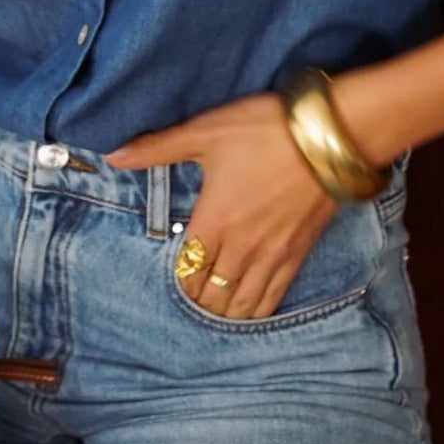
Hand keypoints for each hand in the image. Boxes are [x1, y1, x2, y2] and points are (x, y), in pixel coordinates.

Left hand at [107, 91, 337, 317]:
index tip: (174, 280)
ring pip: (241, 305)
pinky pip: (273, 298)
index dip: (177, 283)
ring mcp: (272, 255)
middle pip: (211, 296)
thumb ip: (158, 148)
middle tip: (191, 300)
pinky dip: (257, 312)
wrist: (328, 137)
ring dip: (224, 313)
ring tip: (214, 313)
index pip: (186, 272)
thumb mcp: (206, 131)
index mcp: (213, 221)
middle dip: (198, 303)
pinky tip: (249, 313)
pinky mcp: (298, 254)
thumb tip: (114, 155)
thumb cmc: (265, 130)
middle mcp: (240, 248)